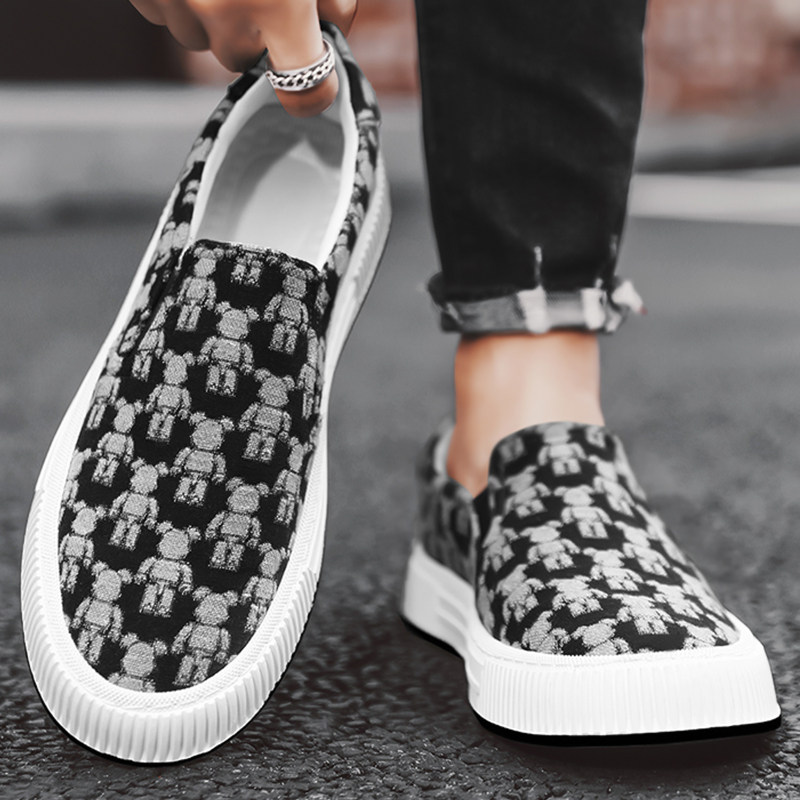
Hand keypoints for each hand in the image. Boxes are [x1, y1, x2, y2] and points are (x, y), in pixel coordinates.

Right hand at [129, 0, 356, 115]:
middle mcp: (226, 17)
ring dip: (212, 12)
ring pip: (202, 36)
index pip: (305, 91)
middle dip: (254, 31)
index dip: (315, 92)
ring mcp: (178, 5)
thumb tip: (333, 30)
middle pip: (244, 59)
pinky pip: (166, 10)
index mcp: (278, 8)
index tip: (318, 89)